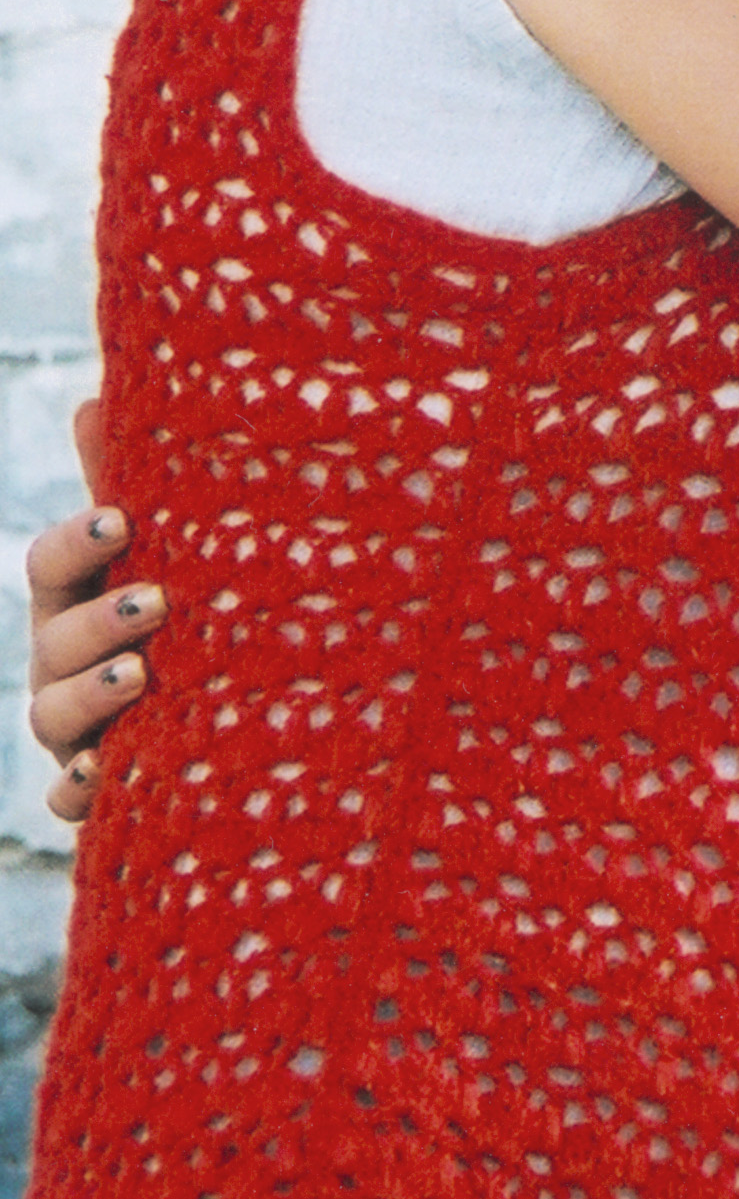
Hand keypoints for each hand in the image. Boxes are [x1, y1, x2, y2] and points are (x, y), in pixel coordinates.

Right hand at [26, 400, 162, 821]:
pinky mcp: (98, 787)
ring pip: (54, 717)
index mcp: (78, 599)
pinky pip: (72, 800)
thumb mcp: (166, 550)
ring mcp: (76, 728)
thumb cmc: (187, 614)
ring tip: (139, 677)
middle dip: (95, 623)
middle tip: (156, 601)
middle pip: (53, 643)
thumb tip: (95, 398)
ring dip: (89, 698)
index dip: (77, 541)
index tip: (123, 519)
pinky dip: (81, 790)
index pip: (52, 565)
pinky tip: (105, 776)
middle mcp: (65, 663)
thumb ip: (134, 484)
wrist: (226, 719)